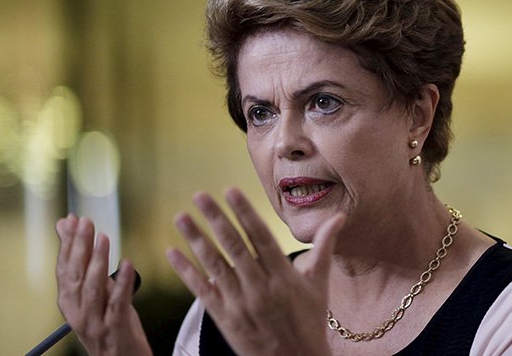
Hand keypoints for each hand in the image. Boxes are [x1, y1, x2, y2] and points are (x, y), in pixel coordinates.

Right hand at [55, 215, 151, 355]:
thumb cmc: (108, 323)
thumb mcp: (94, 293)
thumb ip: (83, 262)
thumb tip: (67, 226)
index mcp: (68, 302)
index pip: (64, 268)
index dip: (68, 244)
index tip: (73, 220)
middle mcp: (77, 313)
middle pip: (75, 276)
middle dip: (79, 247)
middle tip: (86, 223)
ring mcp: (94, 322)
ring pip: (93, 288)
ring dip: (98, 261)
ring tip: (104, 238)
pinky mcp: (115, 329)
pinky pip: (118, 303)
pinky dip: (123, 283)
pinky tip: (129, 265)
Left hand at [166, 188, 345, 354]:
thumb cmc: (310, 321)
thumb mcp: (320, 284)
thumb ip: (325, 247)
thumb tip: (339, 216)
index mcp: (283, 276)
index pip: (261, 237)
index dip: (245, 213)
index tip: (230, 191)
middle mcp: (260, 287)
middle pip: (234, 246)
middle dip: (216, 219)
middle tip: (200, 195)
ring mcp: (240, 303)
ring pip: (215, 265)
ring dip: (196, 239)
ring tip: (181, 217)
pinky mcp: (224, 318)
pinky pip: (202, 291)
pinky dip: (186, 271)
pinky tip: (172, 253)